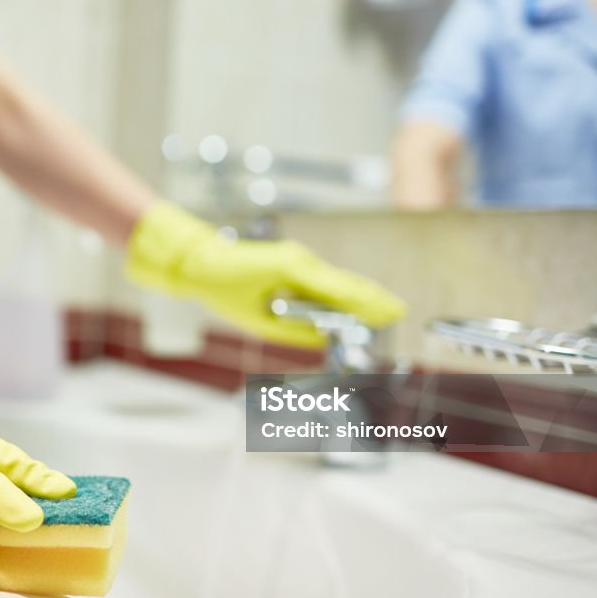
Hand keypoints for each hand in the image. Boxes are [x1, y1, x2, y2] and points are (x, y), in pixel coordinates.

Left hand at [125, 203, 405, 346]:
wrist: (199, 262)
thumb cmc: (223, 289)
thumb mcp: (258, 320)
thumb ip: (295, 331)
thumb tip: (324, 338)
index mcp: (293, 270)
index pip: (341, 290)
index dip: (368, 304)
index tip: (391, 313)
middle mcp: (301, 261)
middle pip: (346, 283)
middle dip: (372, 299)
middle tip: (398, 313)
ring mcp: (297, 259)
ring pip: (336, 281)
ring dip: (358, 297)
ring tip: (383, 312)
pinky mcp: (291, 263)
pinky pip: (322, 280)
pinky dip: (340, 293)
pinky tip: (352, 304)